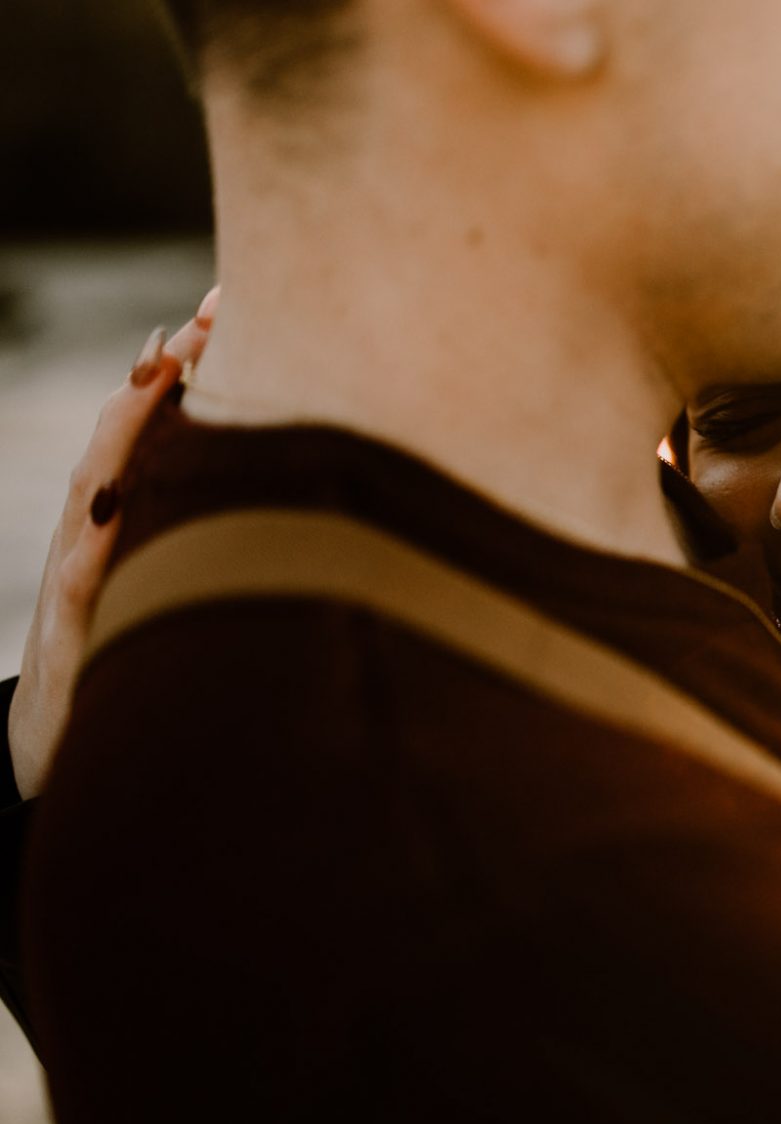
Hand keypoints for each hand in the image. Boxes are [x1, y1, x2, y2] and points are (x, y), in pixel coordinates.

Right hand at [9, 294, 215, 798]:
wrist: (53, 741)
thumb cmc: (132, 655)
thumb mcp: (188, 591)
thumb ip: (225, 535)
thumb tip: (308, 492)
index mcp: (142, 514)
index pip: (170, 424)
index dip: (195, 365)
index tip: (231, 305)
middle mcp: (105, 527)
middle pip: (136, 431)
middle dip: (170, 367)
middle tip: (211, 309)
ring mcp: (79, 568)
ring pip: (101, 480)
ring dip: (131, 420)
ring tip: (163, 364)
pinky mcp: (69, 623)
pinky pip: (79, 569)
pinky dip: (95, 526)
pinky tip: (111, 491)